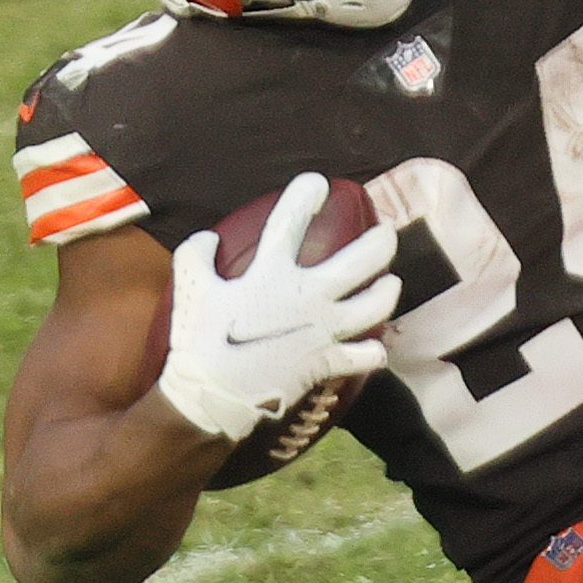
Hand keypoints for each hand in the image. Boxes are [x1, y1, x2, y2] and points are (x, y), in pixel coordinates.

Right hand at [155, 172, 398, 442]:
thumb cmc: (199, 342)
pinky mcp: (329, 362)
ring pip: (375, 305)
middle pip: (358, 262)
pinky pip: (365, 357)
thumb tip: (209, 237)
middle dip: (379, 244)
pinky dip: (373, 354)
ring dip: (388, 292)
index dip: (306, 196)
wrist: (212, 398)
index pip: (291, 223)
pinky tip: (378, 349)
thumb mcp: (190, 289)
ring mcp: (323, 330)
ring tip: (391, 282)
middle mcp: (306, 297)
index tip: (319, 183)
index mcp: (270, 274)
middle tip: (386, 235)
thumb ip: (197, 255)